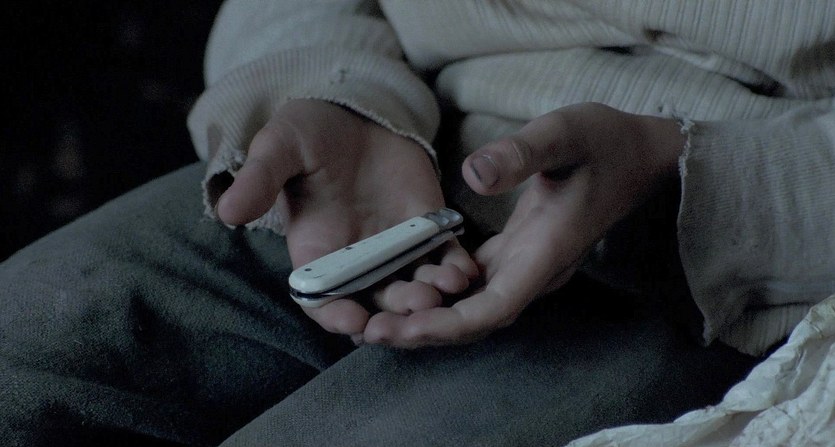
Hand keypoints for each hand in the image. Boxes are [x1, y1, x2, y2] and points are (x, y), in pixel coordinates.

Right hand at [216, 99, 476, 339]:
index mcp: (316, 252)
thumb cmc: (309, 133)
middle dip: (394, 312)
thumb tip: (227, 211)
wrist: (355, 112)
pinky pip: (442, 258)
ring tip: (441, 290)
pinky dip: (453, 268)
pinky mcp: (427, 230)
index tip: (352, 320)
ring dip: (428, 296)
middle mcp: (357, 260)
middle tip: (414, 310)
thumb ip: (260, 180)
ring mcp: (395, 249)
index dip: (334, 314)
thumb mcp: (280, 149)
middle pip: (374, 302)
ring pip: (412, 287)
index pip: (322, 298)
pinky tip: (464, 271)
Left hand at [363, 103, 684, 347]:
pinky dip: (441, 292)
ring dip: (427, 317)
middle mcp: (533, 270)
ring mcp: (525, 264)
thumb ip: (523, 153)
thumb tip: (472, 175)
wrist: (641, 156)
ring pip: (471, 307)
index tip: (402, 329)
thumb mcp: (565, 133)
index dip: (447, 325)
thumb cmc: (606, 142)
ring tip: (374, 317)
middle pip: (474, 320)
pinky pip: (473, 286)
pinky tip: (406, 286)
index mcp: (544, 253)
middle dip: (423, 330)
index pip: (492, 308)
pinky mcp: (517, 253)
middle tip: (368, 331)